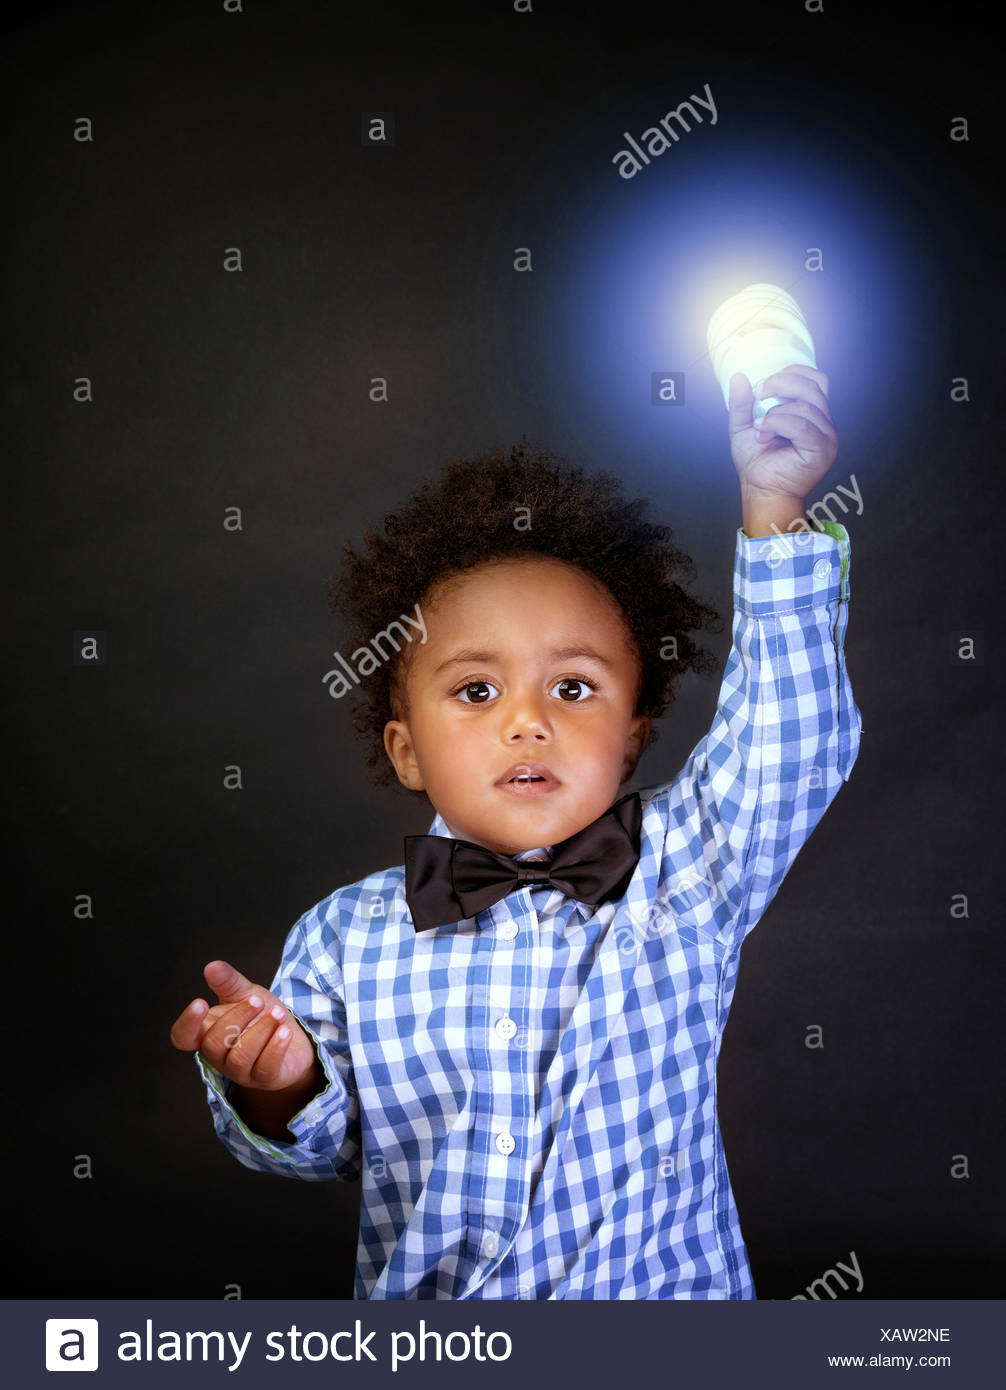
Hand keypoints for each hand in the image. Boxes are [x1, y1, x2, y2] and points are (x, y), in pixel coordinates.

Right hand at [170, 959, 318, 1092]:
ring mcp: (241, 1072)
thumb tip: (212, 966)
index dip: (187, 1024)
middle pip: (213, 1044)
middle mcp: (220, 1056)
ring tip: (279, 1013)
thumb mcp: (246, 994)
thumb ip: (228, 982)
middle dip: (237, 1017)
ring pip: (240, 1057)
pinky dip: (275, 1047)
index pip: (183, 1037)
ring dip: (261, 1030)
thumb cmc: (262, 1017)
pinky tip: (284, 1030)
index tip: (201, 1002)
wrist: (294, 1040)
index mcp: (207, 1033)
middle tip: (258, 1000)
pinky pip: (265, 1068)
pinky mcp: (265, 1079)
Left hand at [728, 365, 837, 502]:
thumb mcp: (744, 425)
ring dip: (775, 412)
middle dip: (781, 383)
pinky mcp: (821, 450)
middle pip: (813, 385)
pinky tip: (764, 431)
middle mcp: (824, 423)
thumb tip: (739, 376)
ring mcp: (826, 436)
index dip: (793, 372)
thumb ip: (742, 402)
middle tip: (758, 393)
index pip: (816, 379)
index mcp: (813, 413)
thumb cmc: (757, 463)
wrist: (760, 492)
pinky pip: (801, 426)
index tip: (764, 384)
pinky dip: (778, 423)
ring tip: (759, 427)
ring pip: (805, 406)